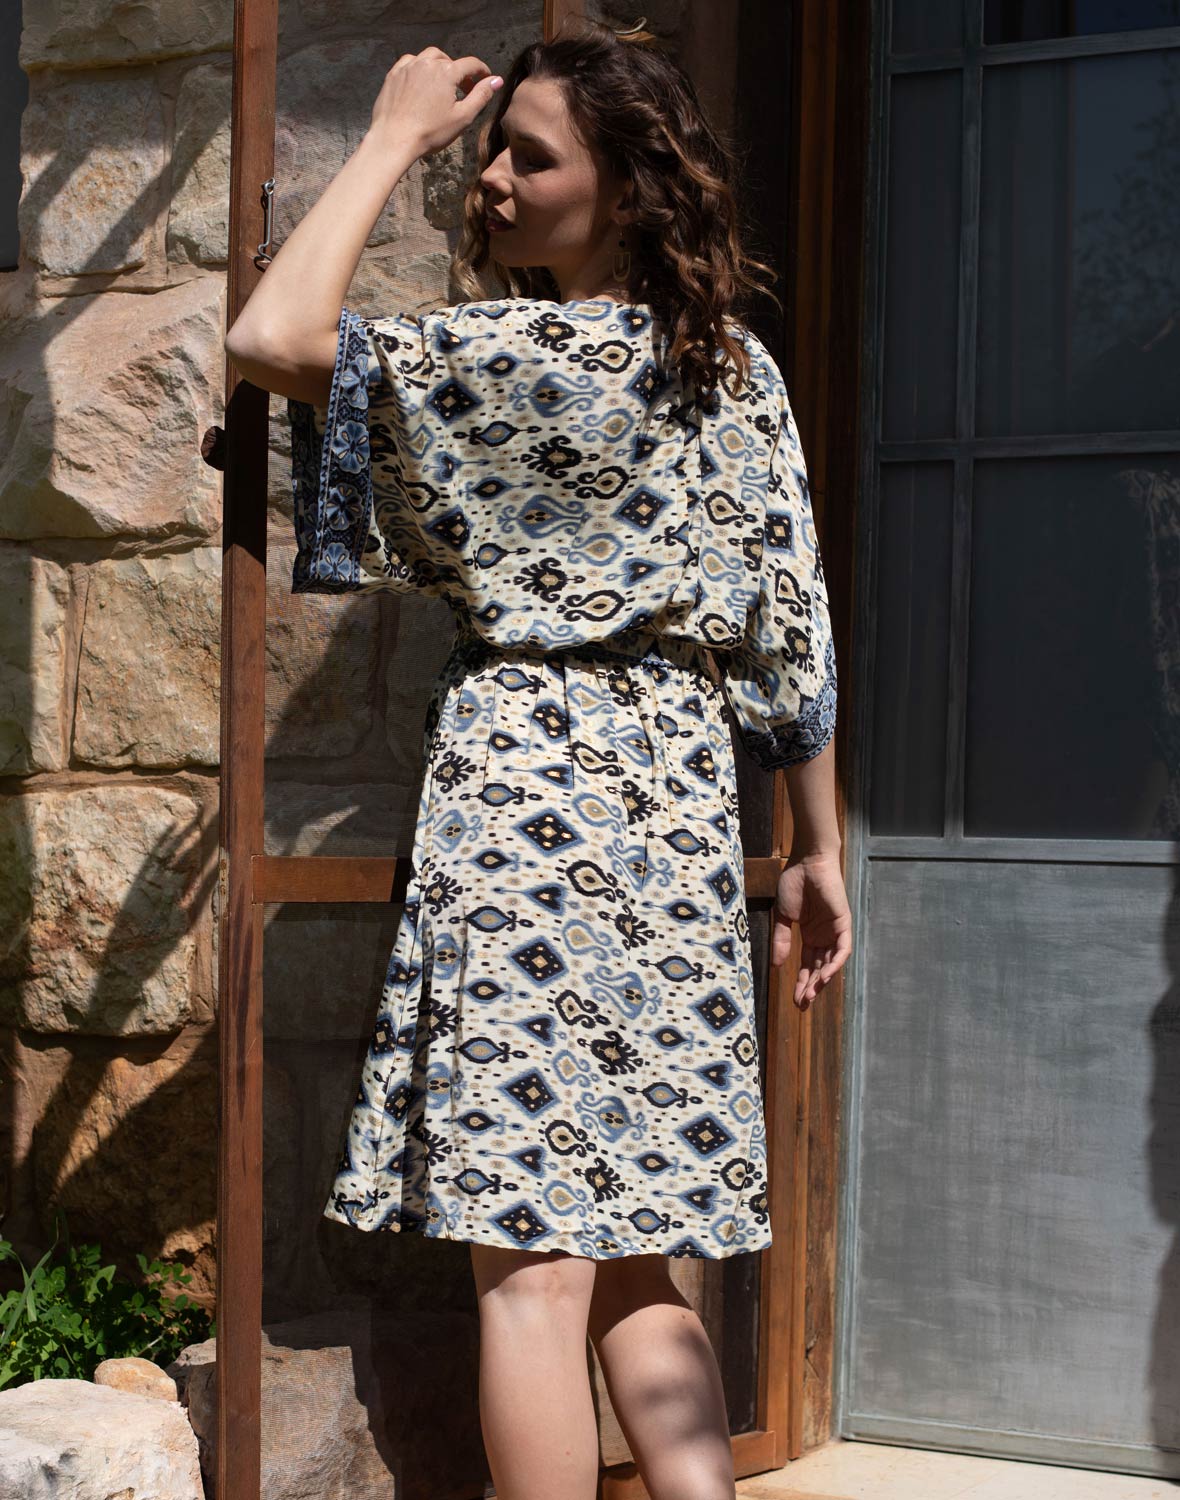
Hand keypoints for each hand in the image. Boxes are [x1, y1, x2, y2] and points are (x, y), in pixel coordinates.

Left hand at [368, 46, 503, 160]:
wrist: (394, 139)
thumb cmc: (430, 132)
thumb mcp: (462, 117)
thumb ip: (481, 96)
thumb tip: (497, 81)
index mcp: (447, 72)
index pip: (471, 64)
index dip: (482, 71)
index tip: (486, 79)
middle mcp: (428, 62)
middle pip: (450, 61)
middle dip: (460, 72)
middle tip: (464, 89)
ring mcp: (409, 66)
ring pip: (430, 57)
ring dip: (440, 66)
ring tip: (443, 83)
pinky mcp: (394, 73)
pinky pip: (411, 62)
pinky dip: (420, 67)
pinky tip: (422, 81)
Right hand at [772, 849, 852, 1009]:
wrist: (807, 861)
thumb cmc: (794, 883)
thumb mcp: (783, 916)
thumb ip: (782, 939)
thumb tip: (776, 965)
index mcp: (810, 936)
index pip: (807, 966)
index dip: (802, 983)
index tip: (795, 1002)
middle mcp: (823, 937)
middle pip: (819, 969)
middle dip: (811, 988)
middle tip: (802, 1006)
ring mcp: (834, 931)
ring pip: (831, 963)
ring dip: (822, 981)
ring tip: (810, 996)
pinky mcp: (843, 924)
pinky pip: (842, 949)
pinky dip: (835, 964)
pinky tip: (825, 976)